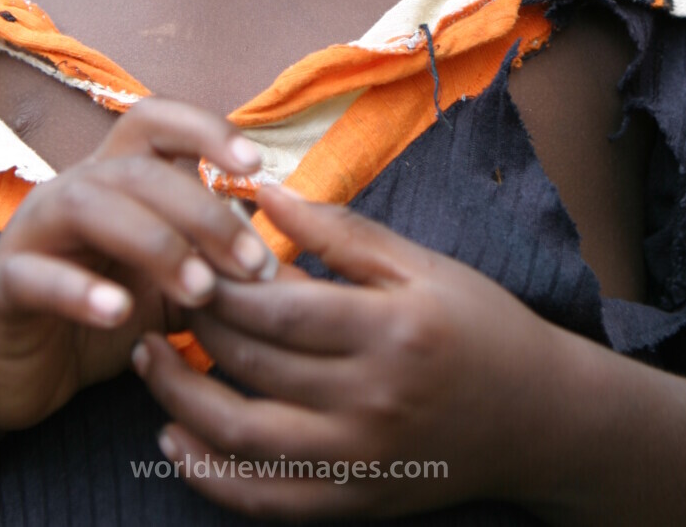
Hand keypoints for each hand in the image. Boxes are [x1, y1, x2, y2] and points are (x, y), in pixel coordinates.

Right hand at [0, 99, 271, 432]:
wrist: (12, 370)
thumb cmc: (102, 313)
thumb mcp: (169, 287)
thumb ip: (215, 265)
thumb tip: (288, 260)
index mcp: (116, 177)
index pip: (156, 121)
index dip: (205, 129)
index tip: (256, 163)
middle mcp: (74, 188)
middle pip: (137, 167)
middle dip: (202, 210)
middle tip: (254, 265)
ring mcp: (33, 231)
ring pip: (86, 203)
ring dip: (152, 241)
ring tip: (200, 290)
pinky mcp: (3, 284)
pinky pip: (37, 274)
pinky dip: (79, 289)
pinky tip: (120, 314)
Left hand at [133, 184, 570, 518]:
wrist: (540, 418)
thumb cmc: (478, 324)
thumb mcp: (419, 263)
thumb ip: (338, 228)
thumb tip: (262, 190)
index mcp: (390, 329)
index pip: (277, 309)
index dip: (219, 281)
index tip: (184, 251)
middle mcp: (373, 401)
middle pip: (253, 365)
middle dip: (194, 325)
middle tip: (160, 292)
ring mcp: (362, 461)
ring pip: (244, 437)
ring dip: (180, 399)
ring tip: (145, 358)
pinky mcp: (355, 501)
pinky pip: (265, 500)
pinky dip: (208, 476)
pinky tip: (171, 439)